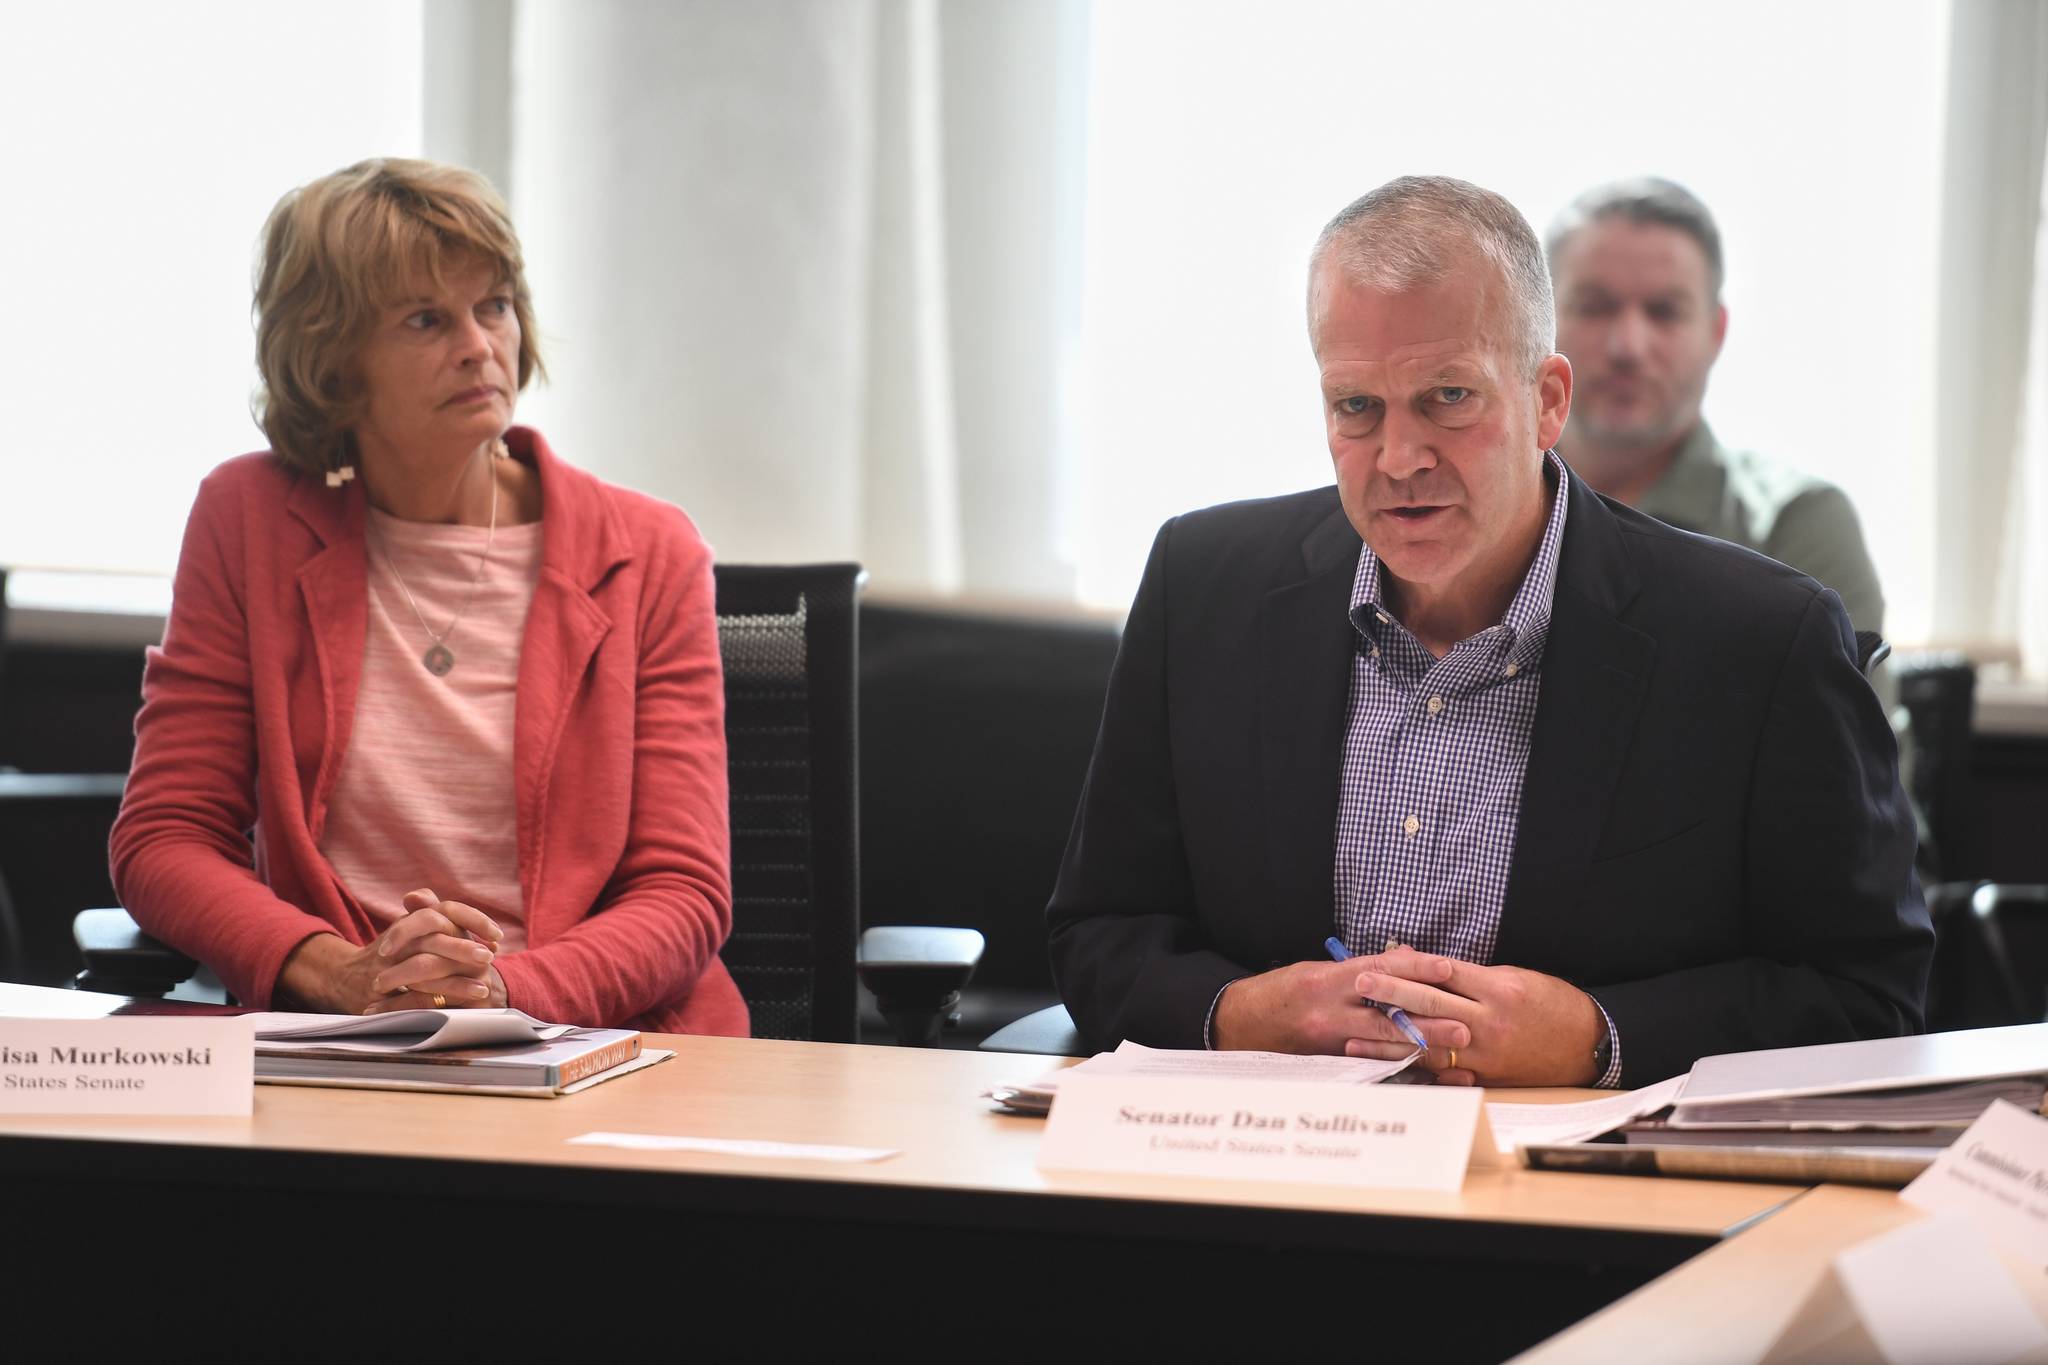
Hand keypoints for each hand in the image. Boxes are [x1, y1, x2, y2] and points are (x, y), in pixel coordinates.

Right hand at [274, 889, 505, 1013]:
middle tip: (487, 959)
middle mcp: (398, 941)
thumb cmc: (393, 952)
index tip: (497, 935)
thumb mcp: (414, 930)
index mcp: (411, 922)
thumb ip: (444, 925)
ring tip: (482, 989)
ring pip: (422, 969)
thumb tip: (486, 936)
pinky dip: (433, 1002)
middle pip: (432, 939)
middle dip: (463, 949)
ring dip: (455, 981)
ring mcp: (386, 966)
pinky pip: (408, 997)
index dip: (473, 919)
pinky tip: (454, 1006)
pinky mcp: (379, 994)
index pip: (443, 910)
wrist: (344, 977)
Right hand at [1210, 958, 1469, 1056]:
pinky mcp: (1326, 1063)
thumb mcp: (1318, 969)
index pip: (1381, 970)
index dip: (1416, 968)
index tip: (1448, 967)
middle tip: (1464, 1026)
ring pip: (1383, 1045)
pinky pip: (1368, 1063)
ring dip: (1420, 1047)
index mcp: (1328, 980)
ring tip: (1452, 1050)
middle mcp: (1329, 1011)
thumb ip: (1359, 969)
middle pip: (1388, 1015)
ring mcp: (1327, 1041)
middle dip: (1429, 1021)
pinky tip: (1421, 1067)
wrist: (1239, 1023)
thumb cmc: (1282, 992)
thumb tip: (1401, 959)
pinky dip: (1396, 1062)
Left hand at [1340, 947, 1602, 1086]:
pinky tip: (1389, 1067)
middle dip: (1391, 995)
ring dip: (1390, 1042)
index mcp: (1497, 990)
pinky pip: (1445, 1074)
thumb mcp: (1515, 977)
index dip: (1407, 968)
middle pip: (1430, 1005)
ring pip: (1429, 1045)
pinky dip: (1415, 1070)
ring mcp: (1487, 1054)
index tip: (1376, 963)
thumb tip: (1427, 964)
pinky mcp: (1488, 1078)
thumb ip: (1470, 976)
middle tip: (1359, 985)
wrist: (1589, 1044)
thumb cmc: (1551, 1004)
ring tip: (1355, 1037)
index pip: (1443, 974)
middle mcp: (1489, 1022)